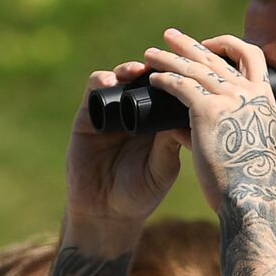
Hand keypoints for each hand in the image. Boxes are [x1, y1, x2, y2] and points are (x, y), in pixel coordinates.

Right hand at [64, 64, 183, 244]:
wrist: (105, 212)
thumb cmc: (140, 194)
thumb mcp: (163, 168)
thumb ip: (170, 143)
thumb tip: (187, 110)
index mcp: (160, 122)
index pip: (170, 90)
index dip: (177, 77)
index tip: (187, 70)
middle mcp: (137, 111)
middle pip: (147, 78)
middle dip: (155, 68)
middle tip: (162, 64)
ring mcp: (113, 111)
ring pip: (122, 78)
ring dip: (129, 69)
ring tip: (137, 71)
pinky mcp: (89, 115)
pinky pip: (94, 90)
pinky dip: (102, 81)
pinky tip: (110, 82)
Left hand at [141, 29, 275, 211]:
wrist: (251, 198)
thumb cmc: (249, 182)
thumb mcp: (245, 146)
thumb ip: (219, 130)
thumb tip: (182, 126)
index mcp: (265, 99)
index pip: (251, 56)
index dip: (227, 46)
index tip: (208, 46)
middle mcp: (249, 92)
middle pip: (216, 56)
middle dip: (190, 44)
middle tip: (170, 36)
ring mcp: (230, 98)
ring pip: (194, 67)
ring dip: (169, 58)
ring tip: (149, 55)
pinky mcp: (208, 110)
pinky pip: (180, 85)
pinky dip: (164, 79)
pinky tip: (152, 80)